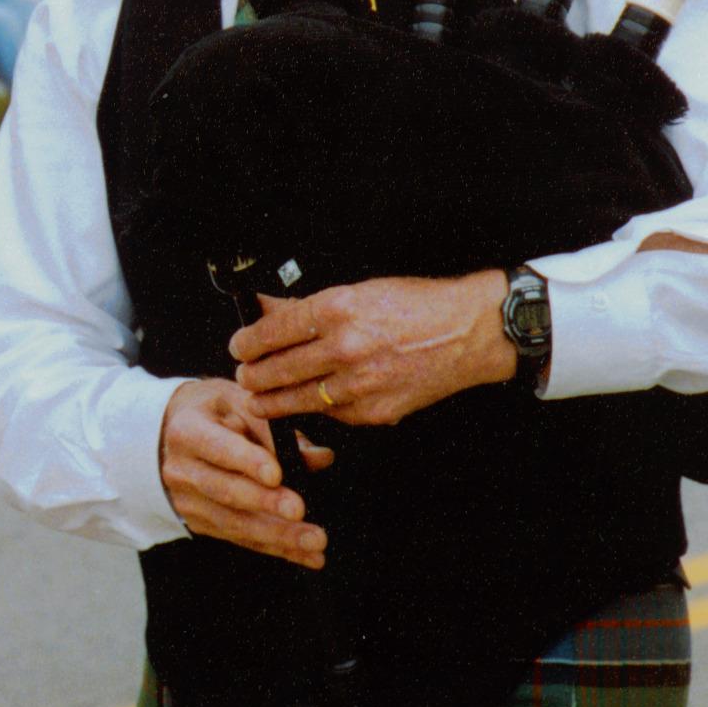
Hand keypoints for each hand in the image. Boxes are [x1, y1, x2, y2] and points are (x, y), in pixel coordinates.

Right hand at [158, 378, 331, 566]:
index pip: (218, 447)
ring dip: (278, 535)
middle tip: (300, 510)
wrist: (170, 435)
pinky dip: (277, 548)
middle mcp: (182, 471)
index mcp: (187, 431)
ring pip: (235, 523)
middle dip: (265, 503)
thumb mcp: (239, 402)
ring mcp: (189, 503)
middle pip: (226, 491)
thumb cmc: (215, 411)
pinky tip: (308, 557)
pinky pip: (242, 539)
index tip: (277, 474)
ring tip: (315, 542)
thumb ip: (277, 428)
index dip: (247, 461)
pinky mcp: (202, 524)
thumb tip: (321, 457)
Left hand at [232, 270, 514, 427]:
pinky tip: (308, 403)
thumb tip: (266, 309)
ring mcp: (360, 384)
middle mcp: (346, 347)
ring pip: (296, 400)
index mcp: (339, 309)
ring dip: (271, 401)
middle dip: (253, 375)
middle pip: (277, 370)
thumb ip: (308, 306)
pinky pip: (331, 414)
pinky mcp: (374, 411)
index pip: (273, 331)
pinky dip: (316, 409)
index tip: (239, 346)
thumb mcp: (359, 292)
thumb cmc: (418, 306)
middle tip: (244, 375)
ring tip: (260, 397)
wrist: (468, 333)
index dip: (248, 342)